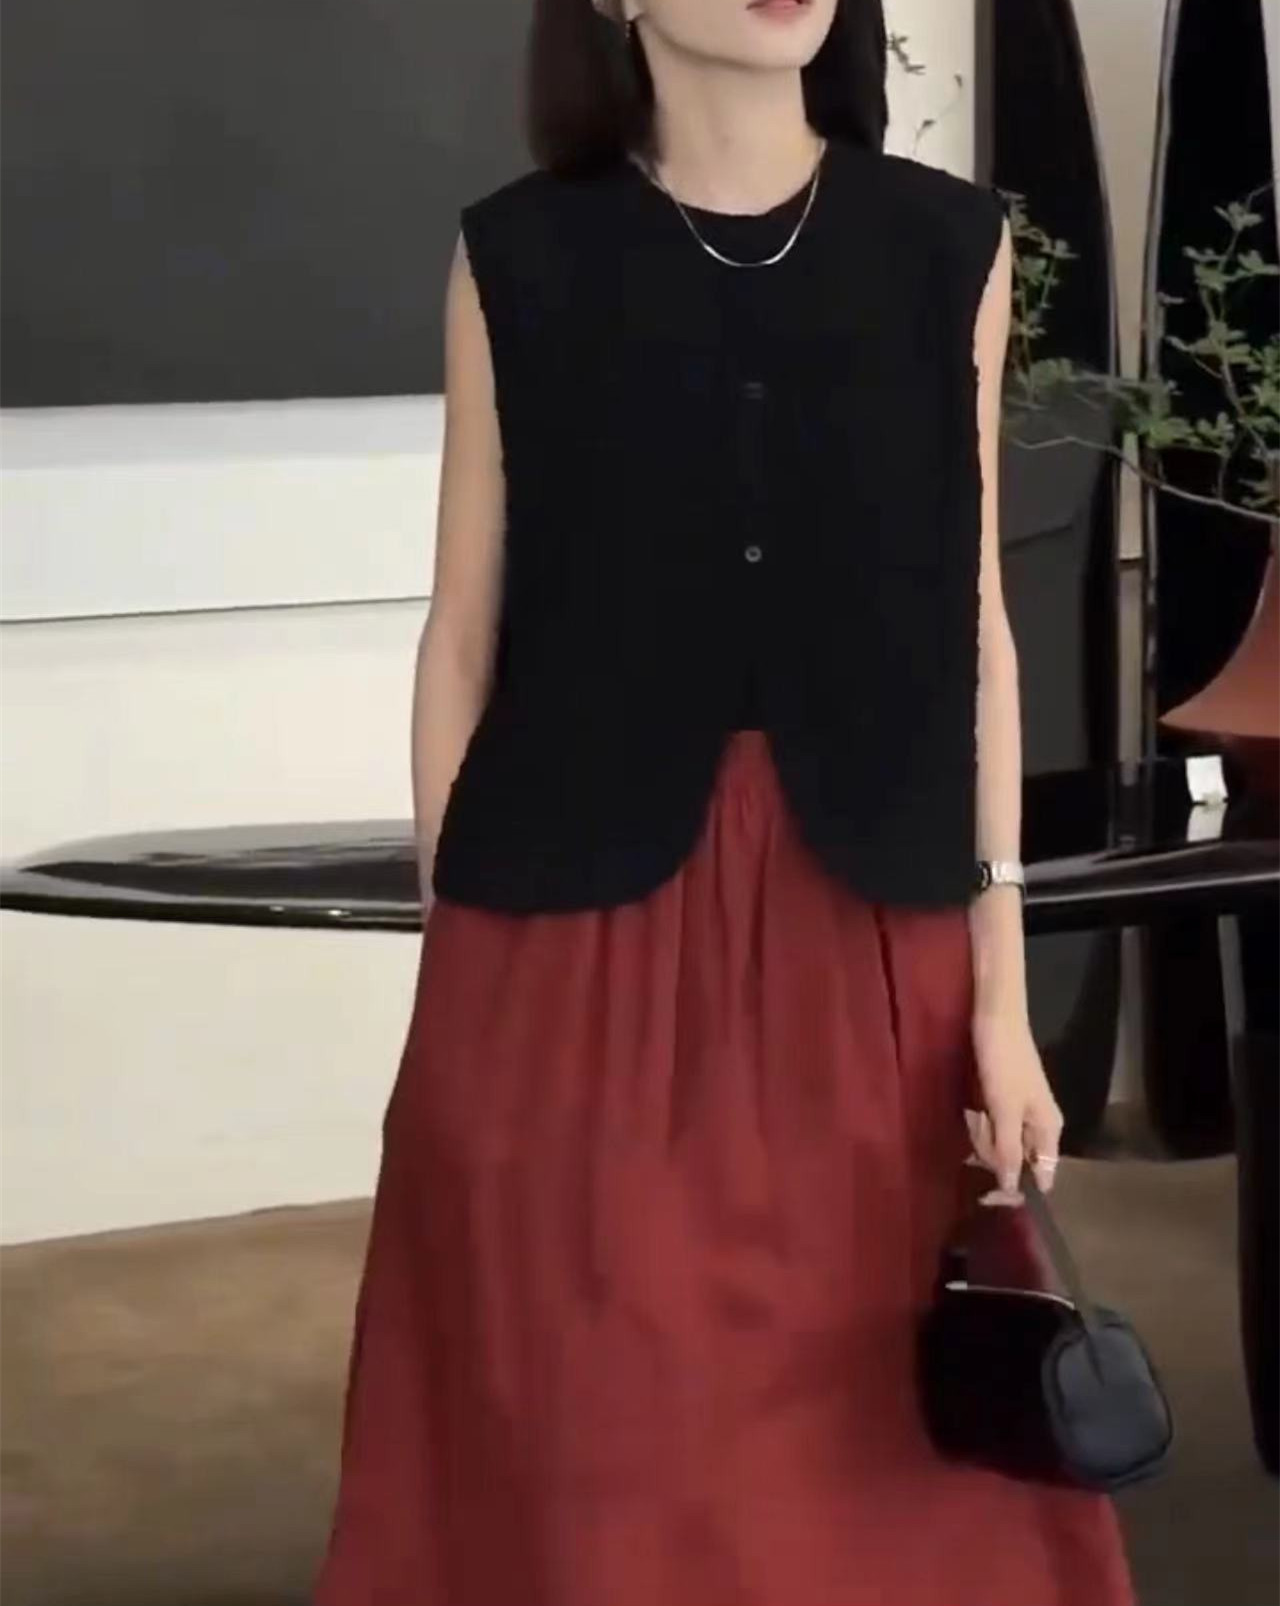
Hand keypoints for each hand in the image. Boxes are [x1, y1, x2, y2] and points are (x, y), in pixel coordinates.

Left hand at [964, 1012, 1062, 1206]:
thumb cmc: (1004, 1066)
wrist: (995, 1021)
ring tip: (976, 1113)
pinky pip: (993, 1128)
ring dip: (983, 1138)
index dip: (1016, 1190)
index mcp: (1049, 1131)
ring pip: (1002, 1145)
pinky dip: (981, 1124)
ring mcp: (1022, 1115)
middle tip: (981, 1128)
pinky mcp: (1005, 1104)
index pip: (1042, 1177)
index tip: (987, 1196)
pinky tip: (973, 1111)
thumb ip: (1008, 1151)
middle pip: (1018, 1162)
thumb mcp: (1005, 1112)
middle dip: (993, 1155)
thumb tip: (1012, 1190)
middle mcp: (1040, 1127)